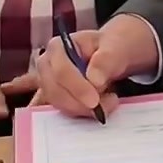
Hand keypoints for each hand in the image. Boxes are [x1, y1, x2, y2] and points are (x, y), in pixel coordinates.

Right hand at [34, 16, 157, 118]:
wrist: (114, 56)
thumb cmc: (111, 48)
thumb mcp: (115, 48)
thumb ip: (105, 61)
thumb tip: (94, 82)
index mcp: (58, 47)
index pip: (61, 72)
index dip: (77, 88)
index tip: (95, 101)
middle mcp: (47, 66)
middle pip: (55, 92)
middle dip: (81, 104)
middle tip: (109, 104)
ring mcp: (48, 83)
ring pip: (58, 105)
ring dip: (82, 110)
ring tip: (108, 103)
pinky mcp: (55, 98)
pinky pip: (58, 113)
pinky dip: (76, 116)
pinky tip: (91, 113)